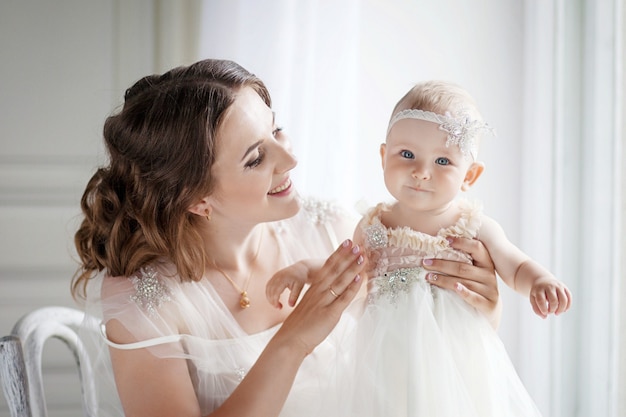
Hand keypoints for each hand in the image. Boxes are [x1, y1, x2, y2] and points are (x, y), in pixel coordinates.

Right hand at [266, 259, 321, 308]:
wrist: (300, 268)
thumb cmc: (301, 278)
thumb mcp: (300, 286)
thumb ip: (295, 296)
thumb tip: (291, 306)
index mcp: (283, 279)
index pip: (276, 292)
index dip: (275, 301)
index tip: (279, 308)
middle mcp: (277, 276)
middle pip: (270, 291)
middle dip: (272, 301)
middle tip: (279, 307)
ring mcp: (274, 276)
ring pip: (268, 289)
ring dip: (270, 298)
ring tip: (276, 304)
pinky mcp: (274, 277)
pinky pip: (268, 286)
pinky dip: (269, 293)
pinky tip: (274, 299)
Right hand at [273, 239, 364, 355]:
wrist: (290, 340)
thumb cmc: (300, 327)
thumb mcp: (309, 308)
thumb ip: (319, 300)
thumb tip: (330, 297)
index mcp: (314, 289)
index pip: (327, 267)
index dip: (338, 254)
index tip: (346, 243)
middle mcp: (319, 292)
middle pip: (334, 270)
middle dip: (347, 256)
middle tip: (358, 244)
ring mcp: (324, 302)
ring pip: (340, 281)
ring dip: (352, 268)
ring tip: (362, 256)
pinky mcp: (330, 313)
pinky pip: (343, 298)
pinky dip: (352, 287)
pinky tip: (359, 278)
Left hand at [421, 237, 500, 326]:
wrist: (490, 312)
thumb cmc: (476, 288)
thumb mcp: (474, 274)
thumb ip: (463, 262)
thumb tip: (438, 248)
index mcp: (486, 264)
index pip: (477, 248)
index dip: (462, 242)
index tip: (445, 240)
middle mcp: (489, 275)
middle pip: (463, 267)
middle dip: (441, 264)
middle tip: (425, 263)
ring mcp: (490, 291)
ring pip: (463, 281)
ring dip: (443, 279)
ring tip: (428, 277)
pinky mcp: (488, 304)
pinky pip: (473, 297)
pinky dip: (463, 292)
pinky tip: (455, 287)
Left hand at [529, 277, 571, 317]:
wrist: (543, 280)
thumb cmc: (538, 292)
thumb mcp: (533, 299)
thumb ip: (536, 309)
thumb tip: (544, 317)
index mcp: (539, 289)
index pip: (541, 300)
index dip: (543, 309)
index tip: (544, 313)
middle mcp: (549, 286)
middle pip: (553, 300)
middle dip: (552, 310)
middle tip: (550, 312)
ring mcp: (558, 286)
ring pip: (563, 299)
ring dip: (561, 309)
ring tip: (557, 313)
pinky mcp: (564, 287)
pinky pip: (569, 298)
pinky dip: (568, 306)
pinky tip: (564, 310)